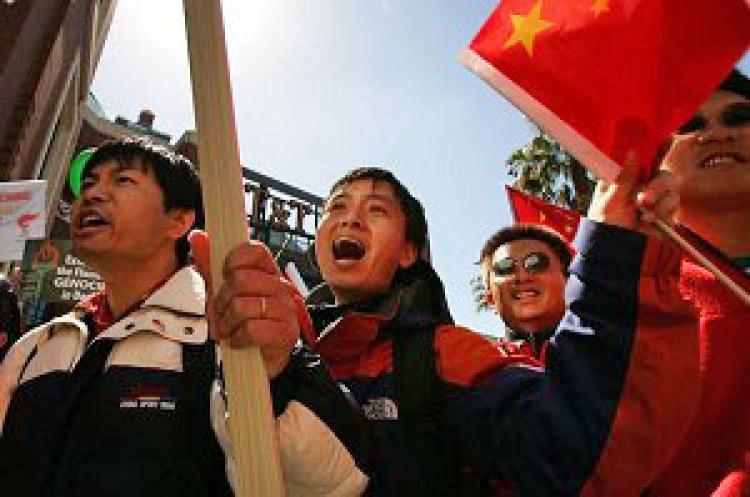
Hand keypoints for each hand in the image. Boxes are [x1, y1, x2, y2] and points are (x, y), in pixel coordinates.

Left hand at [189, 230, 299, 377]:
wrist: (260, 361)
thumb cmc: (245, 324)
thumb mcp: (225, 293)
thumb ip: (212, 265)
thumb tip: (198, 237)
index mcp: (269, 273)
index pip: (255, 251)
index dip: (233, 262)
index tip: (225, 278)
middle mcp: (281, 287)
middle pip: (241, 280)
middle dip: (222, 301)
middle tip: (221, 314)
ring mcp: (286, 309)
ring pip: (242, 306)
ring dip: (227, 324)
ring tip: (229, 330)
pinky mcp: (285, 332)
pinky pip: (251, 328)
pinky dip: (238, 338)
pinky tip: (240, 341)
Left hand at [587, 152, 678, 236]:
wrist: (615, 252)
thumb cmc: (605, 226)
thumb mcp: (608, 202)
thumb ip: (623, 179)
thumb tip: (632, 153)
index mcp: (625, 179)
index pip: (643, 160)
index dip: (654, 152)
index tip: (663, 145)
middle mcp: (642, 186)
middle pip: (662, 173)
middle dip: (657, 185)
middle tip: (644, 199)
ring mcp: (655, 199)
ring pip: (671, 187)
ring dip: (659, 200)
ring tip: (643, 214)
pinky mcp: (665, 212)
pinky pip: (674, 202)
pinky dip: (663, 210)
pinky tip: (649, 220)